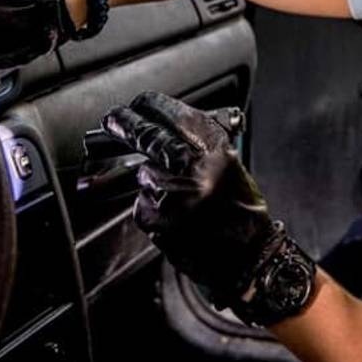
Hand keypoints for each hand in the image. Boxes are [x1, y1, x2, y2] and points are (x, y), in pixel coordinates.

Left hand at [103, 92, 280, 308]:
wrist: (248, 258)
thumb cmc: (241, 214)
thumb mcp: (230, 168)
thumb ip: (199, 147)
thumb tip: (161, 127)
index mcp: (218, 153)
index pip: (176, 116)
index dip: (152, 106)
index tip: (139, 103)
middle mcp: (197, 170)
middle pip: (148, 135)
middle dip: (126, 124)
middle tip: (113, 120)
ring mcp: (175, 196)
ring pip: (144, 174)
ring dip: (150, 181)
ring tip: (174, 196)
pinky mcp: (158, 220)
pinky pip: (143, 204)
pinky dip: (152, 208)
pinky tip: (173, 217)